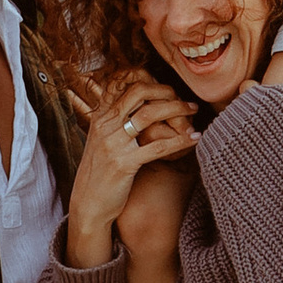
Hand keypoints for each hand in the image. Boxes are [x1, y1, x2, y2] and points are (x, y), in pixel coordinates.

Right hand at [67, 71, 198, 255]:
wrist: (88, 204)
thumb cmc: (99, 173)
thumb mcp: (100, 141)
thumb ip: (114, 122)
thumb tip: (137, 107)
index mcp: (100, 117)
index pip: (121, 83)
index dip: (145, 78)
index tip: (165, 85)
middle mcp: (105, 125)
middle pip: (138, 92)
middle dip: (166, 90)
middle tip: (183, 97)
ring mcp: (114, 143)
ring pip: (150, 114)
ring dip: (177, 109)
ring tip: (193, 111)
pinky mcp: (124, 164)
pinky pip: (159, 146)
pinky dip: (180, 140)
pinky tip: (194, 138)